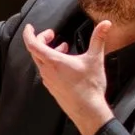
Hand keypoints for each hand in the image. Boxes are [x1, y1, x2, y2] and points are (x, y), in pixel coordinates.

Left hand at [21, 20, 113, 134]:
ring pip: (41, 61)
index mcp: (53, 62)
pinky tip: (65, 63)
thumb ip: (98, 39)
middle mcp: (47, 71)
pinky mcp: (52, 87)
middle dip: (42, 39)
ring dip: (48, 51)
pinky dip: (51, 62)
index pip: (32, 44)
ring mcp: (48, 80)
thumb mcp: (95, 59)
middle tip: (51, 34)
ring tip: (62, 46)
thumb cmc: (90, 86)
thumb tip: (106, 23)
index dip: (28, 34)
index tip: (29, 27)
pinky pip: (46, 71)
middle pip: (35, 51)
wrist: (88, 110)